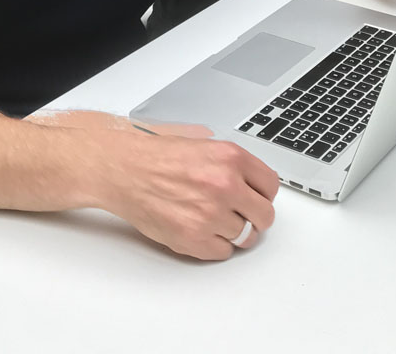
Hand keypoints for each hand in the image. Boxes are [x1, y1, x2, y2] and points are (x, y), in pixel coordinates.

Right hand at [78, 117, 277, 259]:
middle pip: (264, 216)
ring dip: (233, 232)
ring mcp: (211, 214)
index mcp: (231, 158)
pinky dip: (214, 246)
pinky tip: (201, 230)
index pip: (271, 186)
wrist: (124, 170)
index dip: (262, 194)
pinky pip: (223, 252)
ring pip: (244, 237)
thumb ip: (232, 163)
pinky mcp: (194, 239)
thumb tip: (254, 182)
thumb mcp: (203, 143)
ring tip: (214, 221)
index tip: (256, 197)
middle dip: (253, 217)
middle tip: (240, 215)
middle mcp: (225, 185)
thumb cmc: (157, 157)